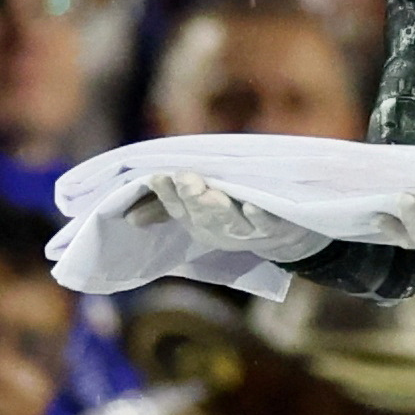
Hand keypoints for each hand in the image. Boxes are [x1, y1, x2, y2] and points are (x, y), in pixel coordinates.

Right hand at [129, 172, 330, 262]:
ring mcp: (247, 230)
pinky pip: (266, 223)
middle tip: (184, 179)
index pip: (177, 208)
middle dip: (191, 198)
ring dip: (217, 207)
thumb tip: (129, 216)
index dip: (167, 195)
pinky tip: (251, 205)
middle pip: (201, 214)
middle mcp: (219, 228)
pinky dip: (259, 216)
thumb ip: (167, 208)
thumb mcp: (199, 213)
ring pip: (229, 220)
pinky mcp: (274, 228)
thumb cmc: (235, 215)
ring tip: (209, 192)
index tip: (158, 176)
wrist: (285, 237)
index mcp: (198, 223)